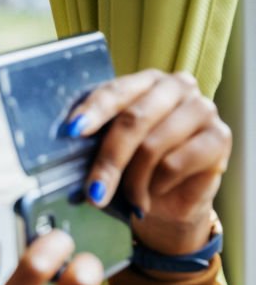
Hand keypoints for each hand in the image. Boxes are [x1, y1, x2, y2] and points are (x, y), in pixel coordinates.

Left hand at [68, 70, 229, 254]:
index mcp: (144, 82)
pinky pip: (176, 164)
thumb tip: (65, 145)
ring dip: (133, 181)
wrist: (167, 202)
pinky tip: (154, 192)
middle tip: (93, 191)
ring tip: (128, 197)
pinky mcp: (219, 137)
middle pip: (133, 119)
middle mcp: (176, 87)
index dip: (93, 111)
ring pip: (153, 145)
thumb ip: (93, 141)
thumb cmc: (133, 169)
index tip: (72, 131)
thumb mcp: (108, 151)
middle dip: (108, 160)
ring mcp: (202, 109)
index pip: (115, 91)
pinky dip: (157, 185)